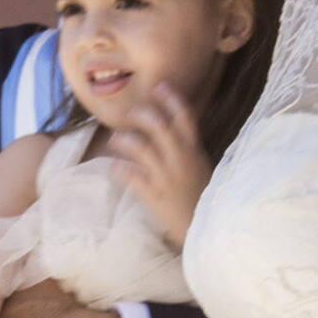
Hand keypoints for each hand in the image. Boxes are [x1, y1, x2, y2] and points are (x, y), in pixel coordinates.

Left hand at [107, 84, 210, 245]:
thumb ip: (189, 151)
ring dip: (125, 140)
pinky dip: (119, 170)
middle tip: (130, 113)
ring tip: (116, 139)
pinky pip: (131, 177)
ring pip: (141, 149)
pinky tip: (113, 167)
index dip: (171, 100)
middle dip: (143, 115)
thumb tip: (174, 133)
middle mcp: (180, 160)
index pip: (185, 118)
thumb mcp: (203, 169)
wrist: (204, 230)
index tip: (159, 86)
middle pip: (160, 127)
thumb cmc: (204, 199)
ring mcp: (166, 177)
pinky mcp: (153, 196)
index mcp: (194, 152)